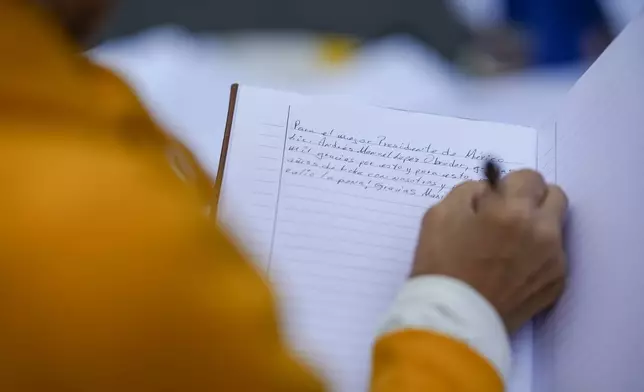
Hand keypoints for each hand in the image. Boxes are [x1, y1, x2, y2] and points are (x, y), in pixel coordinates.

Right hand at [411, 170, 567, 332]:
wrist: (452, 320)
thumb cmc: (441, 266)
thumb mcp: (439, 214)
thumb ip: (469, 191)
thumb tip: (489, 191)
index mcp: (513, 211)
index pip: (529, 176)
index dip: (509, 184)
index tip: (495, 198)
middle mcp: (542, 232)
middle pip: (555, 196)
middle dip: (532, 199)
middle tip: (507, 215)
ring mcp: (553, 260)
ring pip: (555, 228)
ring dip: (536, 228)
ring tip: (507, 246)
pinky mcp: (555, 284)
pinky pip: (552, 256)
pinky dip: (536, 256)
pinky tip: (511, 270)